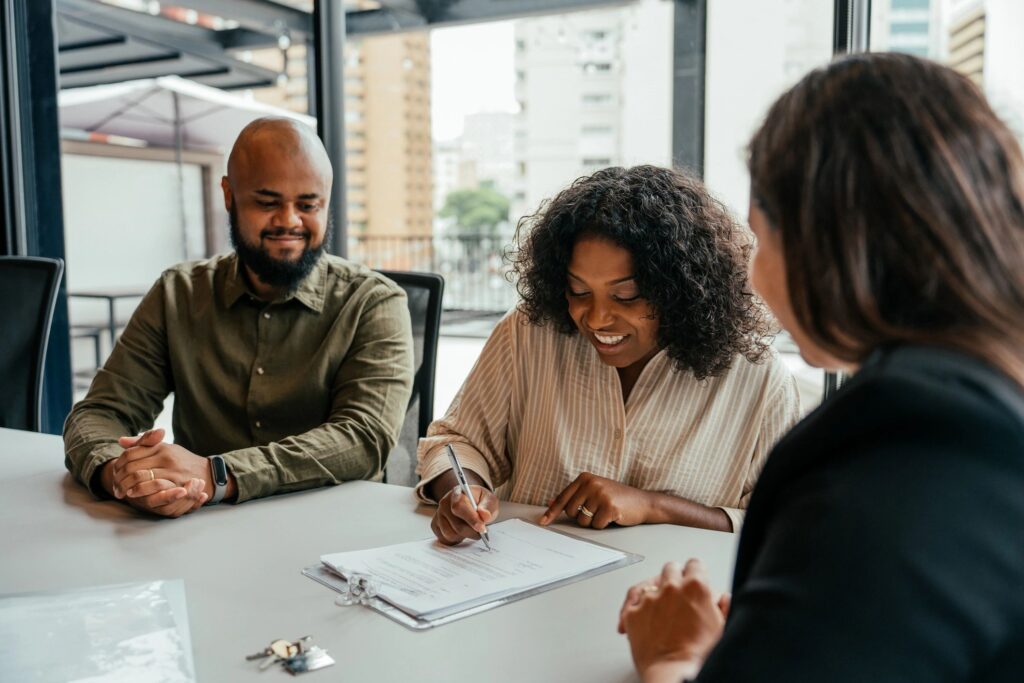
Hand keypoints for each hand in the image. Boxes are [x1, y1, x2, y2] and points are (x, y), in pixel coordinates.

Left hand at [102, 428, 208, 516]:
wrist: (207, 473)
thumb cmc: (182, 461)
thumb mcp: (165, 448)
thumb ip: (144, 444)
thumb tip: (121, 441)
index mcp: (161, 447)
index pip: (132, 452)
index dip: (119, 463)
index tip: (115, 472)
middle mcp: (166, 456)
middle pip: (133, 465)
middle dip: (120, 477)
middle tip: (114, 485)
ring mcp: (172, 470)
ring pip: (140, 476)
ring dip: (126, 485)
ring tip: (121, 492)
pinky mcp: (176, 483)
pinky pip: (153, 486)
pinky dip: (140, 490)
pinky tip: (133, 494)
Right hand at [431, 484, 499, 544]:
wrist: (472, 502)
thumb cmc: (480, 501)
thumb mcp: (490, 500)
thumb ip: (488, 506)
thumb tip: (485, 515)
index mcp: (458, 493)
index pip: (460, 506)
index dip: (471, 519)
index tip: (482, 528)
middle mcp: (444, 503)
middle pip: (456, 525)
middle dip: (472, 532)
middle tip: (482, 531)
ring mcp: (438, 514)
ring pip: (450, 534)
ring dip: (464, 536)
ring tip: (471, 530)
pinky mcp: (436, 525)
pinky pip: (445, 539)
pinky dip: (456, 540)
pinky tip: (462, 533)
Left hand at [539, 472, 652, 528]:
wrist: (643, 502)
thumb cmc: (616, 498)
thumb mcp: (594, 492)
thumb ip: (574, 497)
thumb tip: (551, 503)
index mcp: (585, 478)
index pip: (563, 497)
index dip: (552, 512)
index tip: (543, 522)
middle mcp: (591, 483)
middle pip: (571, 512)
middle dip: (581, 516)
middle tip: (596, 510)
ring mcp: (600, 494)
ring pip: (583, 520)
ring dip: (593, 521)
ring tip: (605, 512)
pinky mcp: (609, 507)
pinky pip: (596, 525)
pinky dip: (603, 525)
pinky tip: (613, 516)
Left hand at [619, 559, 728, 681]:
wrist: (674, 673)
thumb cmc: (698, 657)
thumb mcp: (722, 629)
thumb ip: (723, 608)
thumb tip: (722, 599)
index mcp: (696, 587)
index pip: (695, 564)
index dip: (696, 573)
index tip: (695, 578)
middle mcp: (671, 587)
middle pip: (671, 568)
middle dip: (675, 577)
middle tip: (678, 591)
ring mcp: (649, 599)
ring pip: (649, 582)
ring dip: (655, 590)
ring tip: (660, 603)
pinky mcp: (632, 612)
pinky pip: (631, 600)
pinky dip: (634, 604)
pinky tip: (640, 610)